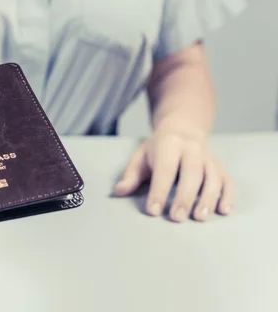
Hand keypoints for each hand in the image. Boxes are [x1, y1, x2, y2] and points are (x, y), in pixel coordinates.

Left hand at [113, 128, 233, 221]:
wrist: (184, 128)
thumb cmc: (158, 148)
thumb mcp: (140, 157)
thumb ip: (131, 175)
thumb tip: (118, 192)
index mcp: (169, 145)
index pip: (165, 169)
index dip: (159, 191)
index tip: (153, 211)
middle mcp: (192, 150)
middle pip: (192, 174)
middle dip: (184, 197)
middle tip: (176, 218)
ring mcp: (209, 158)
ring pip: (212, 178)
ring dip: (208, 199)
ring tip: (199, 218)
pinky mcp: (220, 167)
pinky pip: (228, 181)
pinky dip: (227, 196)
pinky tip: (223, 211)